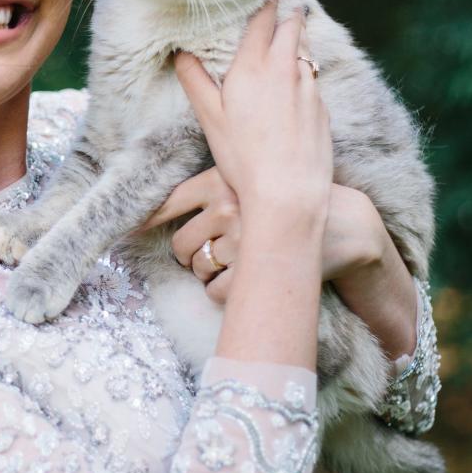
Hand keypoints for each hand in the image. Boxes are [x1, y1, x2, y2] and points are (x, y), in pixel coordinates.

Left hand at [138, 175, 379, 302]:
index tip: (126, 234)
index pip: (169, 204)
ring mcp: (239, 238)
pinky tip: (243, 281)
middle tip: (213, 253)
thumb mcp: (250, 181)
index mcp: (220, 179)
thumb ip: (211, 189)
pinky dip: (223, 293)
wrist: (344, 225)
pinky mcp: (252, 269)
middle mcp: (227, 205)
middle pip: (181, 245)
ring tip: (236, 264)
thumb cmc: (290, 202)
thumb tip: (156, 210)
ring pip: (199, 270)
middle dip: (191, 256)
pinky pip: (216, 292)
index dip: (145, 223)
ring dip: (209, 275)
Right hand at [174, 0, 332, 225]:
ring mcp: (309, 86)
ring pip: (306, 48)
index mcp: (254, 65)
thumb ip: (194, 80)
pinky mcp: (322, 106)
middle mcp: (286, 68)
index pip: (264, 17)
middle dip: (288, 6)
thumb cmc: (244, 158)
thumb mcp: (210, 119)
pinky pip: (313, 76)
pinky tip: (297, 74)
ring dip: (298, 34)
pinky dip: (305, 66)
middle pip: (293, 23)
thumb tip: (180, 52)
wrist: (289, 193)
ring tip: (292, 23)